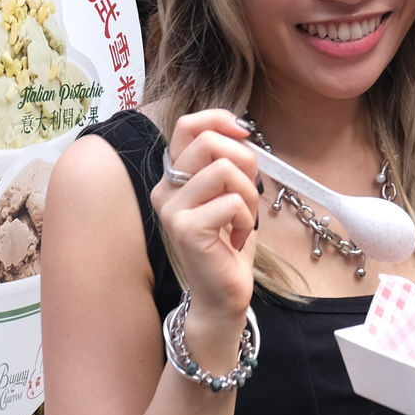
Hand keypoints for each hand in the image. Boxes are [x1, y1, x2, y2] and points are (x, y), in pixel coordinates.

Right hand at [149, 109, 260, 321]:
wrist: (222, 295)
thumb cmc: (228, 243)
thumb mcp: (229, 193)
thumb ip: (227, 162)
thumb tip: (241, 131)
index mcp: (174, 176)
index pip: (188, 125)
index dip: (220, 119)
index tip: (245, 133)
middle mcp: (165, 189)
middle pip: (209, 141)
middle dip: (245, 161)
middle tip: (250, 193)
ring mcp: (172, 210)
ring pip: (223, 169)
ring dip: (249, 194)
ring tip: (245, 219)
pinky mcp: (186, 230)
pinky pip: (231, 201)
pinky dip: (246, 218)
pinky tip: (238, 237)